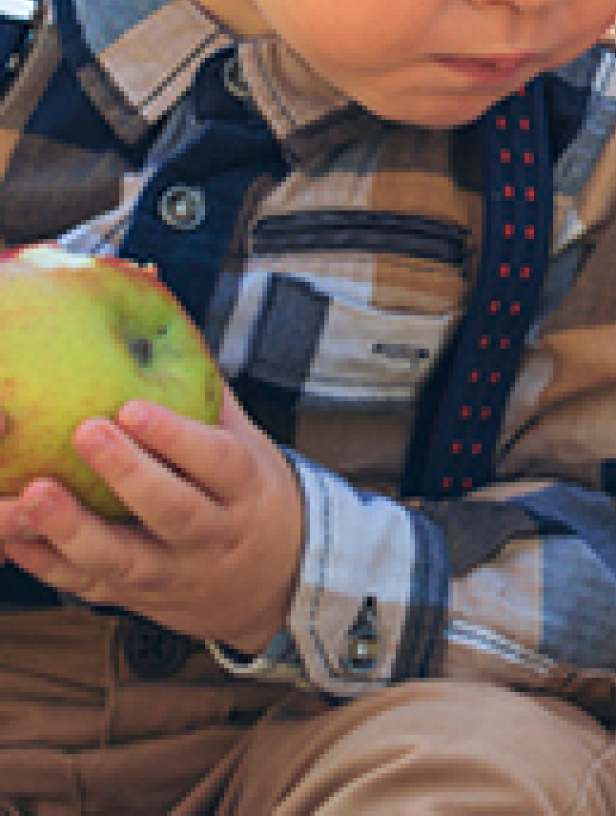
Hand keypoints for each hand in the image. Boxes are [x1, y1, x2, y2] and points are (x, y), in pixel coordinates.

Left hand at [0, 387, 302, 652]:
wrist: (271, 582)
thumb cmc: (251, 495)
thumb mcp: (252, 446)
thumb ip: (209, 402)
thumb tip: (167, 334)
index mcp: (245, 489)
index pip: (217, 462)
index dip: (177, 436)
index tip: (133, 406)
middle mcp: (213, 536)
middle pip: (172, 510)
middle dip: (127, 474)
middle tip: (84, 432)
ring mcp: (172, 574)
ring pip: (124, 559)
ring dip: (74, 530)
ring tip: (34, 495)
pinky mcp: (134, 599)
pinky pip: (86, 586)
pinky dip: (47, 564)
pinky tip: (13, 536)